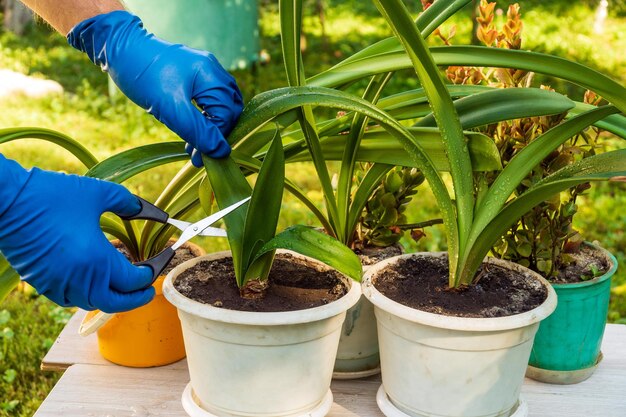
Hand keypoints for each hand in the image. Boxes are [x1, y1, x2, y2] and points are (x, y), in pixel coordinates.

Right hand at [0, 157, 153, 312]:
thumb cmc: (52, 194)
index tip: (162, 258)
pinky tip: (95, 279)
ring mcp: (57, 284)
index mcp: (97, 261)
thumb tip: (157, 214)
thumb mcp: (99, 193)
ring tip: (124, 282)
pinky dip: (88, 294)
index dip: (153, 271)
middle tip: (150, 288)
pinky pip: (71, 298)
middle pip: (116, 303)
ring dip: (112, 296)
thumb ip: (131, 204)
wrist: (4, 199)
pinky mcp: (41, 283)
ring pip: (92, 303)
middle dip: (136, 298)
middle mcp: (78, 280)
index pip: (135, 280)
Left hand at [67, 10, 243, 166]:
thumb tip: (220, 151)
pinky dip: (203, 117)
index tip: (199, 158)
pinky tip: (190, 128)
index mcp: (210, 74)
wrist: (119, 50)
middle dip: (216, 133)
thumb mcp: (169, 108)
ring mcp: (205, 70)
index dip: (216, 138)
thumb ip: (197, 130)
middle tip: (197, 153)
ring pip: (220, 105)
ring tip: (193, 145)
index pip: (226, 113)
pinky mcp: (195, 74)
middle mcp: (212, 69)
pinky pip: (209, 100)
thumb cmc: (142, 76)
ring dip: (210, 127)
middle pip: (228, 109)